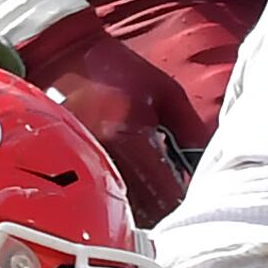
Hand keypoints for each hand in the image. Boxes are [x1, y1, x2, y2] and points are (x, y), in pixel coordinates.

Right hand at [13, 6, 207, 223]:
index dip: (183, 204)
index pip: (163, 195)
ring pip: (119, 209)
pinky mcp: (70, 165)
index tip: (196, 201)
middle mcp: (101, 157)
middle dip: (163, 209)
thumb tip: (202, 170)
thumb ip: (191, 132)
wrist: (65, 55)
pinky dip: (119, 198)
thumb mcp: (167, 92)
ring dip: (142, 208)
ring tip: (154, 189)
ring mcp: (81, 164)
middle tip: (177, 196)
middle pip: (142, 211)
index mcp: (128, 137)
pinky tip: (131, 183)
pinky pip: (100, 196)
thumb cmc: (119, 70)